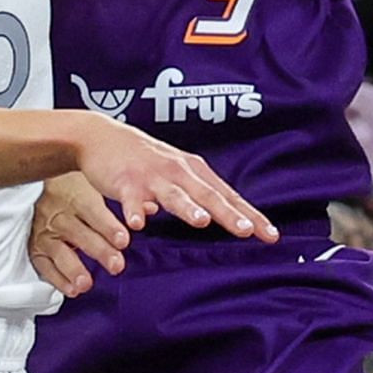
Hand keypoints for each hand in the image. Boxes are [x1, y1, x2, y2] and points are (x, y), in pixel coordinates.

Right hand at [29, 171, 128, 297]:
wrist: (37, 183)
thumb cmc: (74, 186)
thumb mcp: (96, 186)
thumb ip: (123, 201)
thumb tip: (152, 208)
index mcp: (77, 197)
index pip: (93, 212)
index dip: (108, 227)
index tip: (124, 240)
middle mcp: (59, 215)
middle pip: (79, 234)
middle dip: (98, 251)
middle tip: (117, 266)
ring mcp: (46, 232)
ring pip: (59, 251)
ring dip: (73, 268)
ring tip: (86, 284)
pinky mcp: (36, 248)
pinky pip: (44, 265)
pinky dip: (56, 279)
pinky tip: (72, 290)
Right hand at [69, 115, 279, 243]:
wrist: (100, 136)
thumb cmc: (142, 158)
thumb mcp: (175, 173)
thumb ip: (195, 195)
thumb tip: (217, 216)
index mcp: (194, 172)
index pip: (228, 196)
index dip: (250, 216)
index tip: (271, 236)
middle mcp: (178, 171)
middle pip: (208, 195)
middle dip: (228, 213)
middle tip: (246, 231)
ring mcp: (152, 176)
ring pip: (174, 194)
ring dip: (187, 208)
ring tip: (201, 222)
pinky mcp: (125, 181)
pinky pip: (130, 199)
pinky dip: (134, 211)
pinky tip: (136, 225)